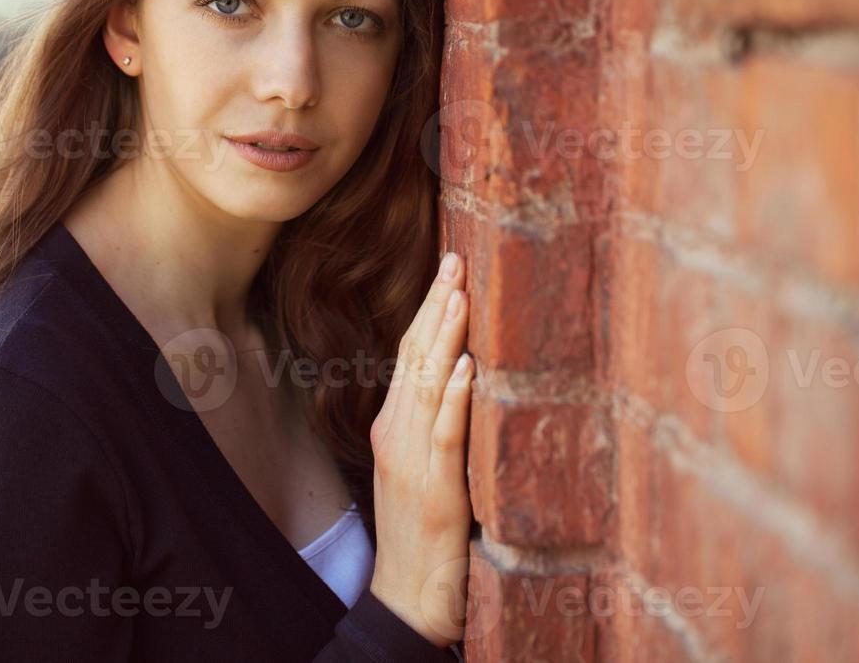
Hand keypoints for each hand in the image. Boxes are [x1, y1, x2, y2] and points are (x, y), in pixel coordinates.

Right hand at [367, 249, 474, 647]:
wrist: (408, 600)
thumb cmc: (424, 538)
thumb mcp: (425, 471)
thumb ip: (437, 427)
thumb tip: (465, 377)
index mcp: (393, 428)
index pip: (408, 357)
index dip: (426, 311)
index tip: (446, 271)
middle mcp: (395, 436)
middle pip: (413, 358)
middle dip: (434, 306)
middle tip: (454, 258)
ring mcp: (411, 462)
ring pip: (425, 386)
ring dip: (444, 336)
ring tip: (458, 293)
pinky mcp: (434, 490)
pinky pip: (443, 436)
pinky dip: (452, 398)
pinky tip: (464, 367)